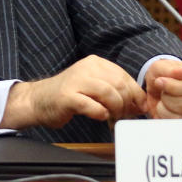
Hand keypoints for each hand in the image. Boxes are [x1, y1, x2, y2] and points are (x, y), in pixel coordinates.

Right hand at [2, 55, 146, 128]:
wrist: (38, 100)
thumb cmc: (70, 96)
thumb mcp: (94, 87)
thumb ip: (116, 91)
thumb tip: (142, 104)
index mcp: (95, 63)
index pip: (125, 77)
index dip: (136, 95)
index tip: (138, 109)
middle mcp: (86, 68)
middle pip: (119, 85)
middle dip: (126, 105)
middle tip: (122, 116)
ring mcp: (75, 81)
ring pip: (109, 94)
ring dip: (115, 110)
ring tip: (111, 118)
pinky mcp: (67, 97)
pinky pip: (93, 106)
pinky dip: (100, 113)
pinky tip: (99, 116)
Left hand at [144, 59, 181, 118]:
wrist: (155, 84)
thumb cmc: (161, 74)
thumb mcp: (160, 67)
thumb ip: (171, 70)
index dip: (172, 86)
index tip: (159, 81)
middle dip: (167, 98)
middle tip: (161, 91)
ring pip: (180, 116)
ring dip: (164, 107)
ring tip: (161, 99)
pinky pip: (174, 122)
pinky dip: (163, 115)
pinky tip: (162, 107)